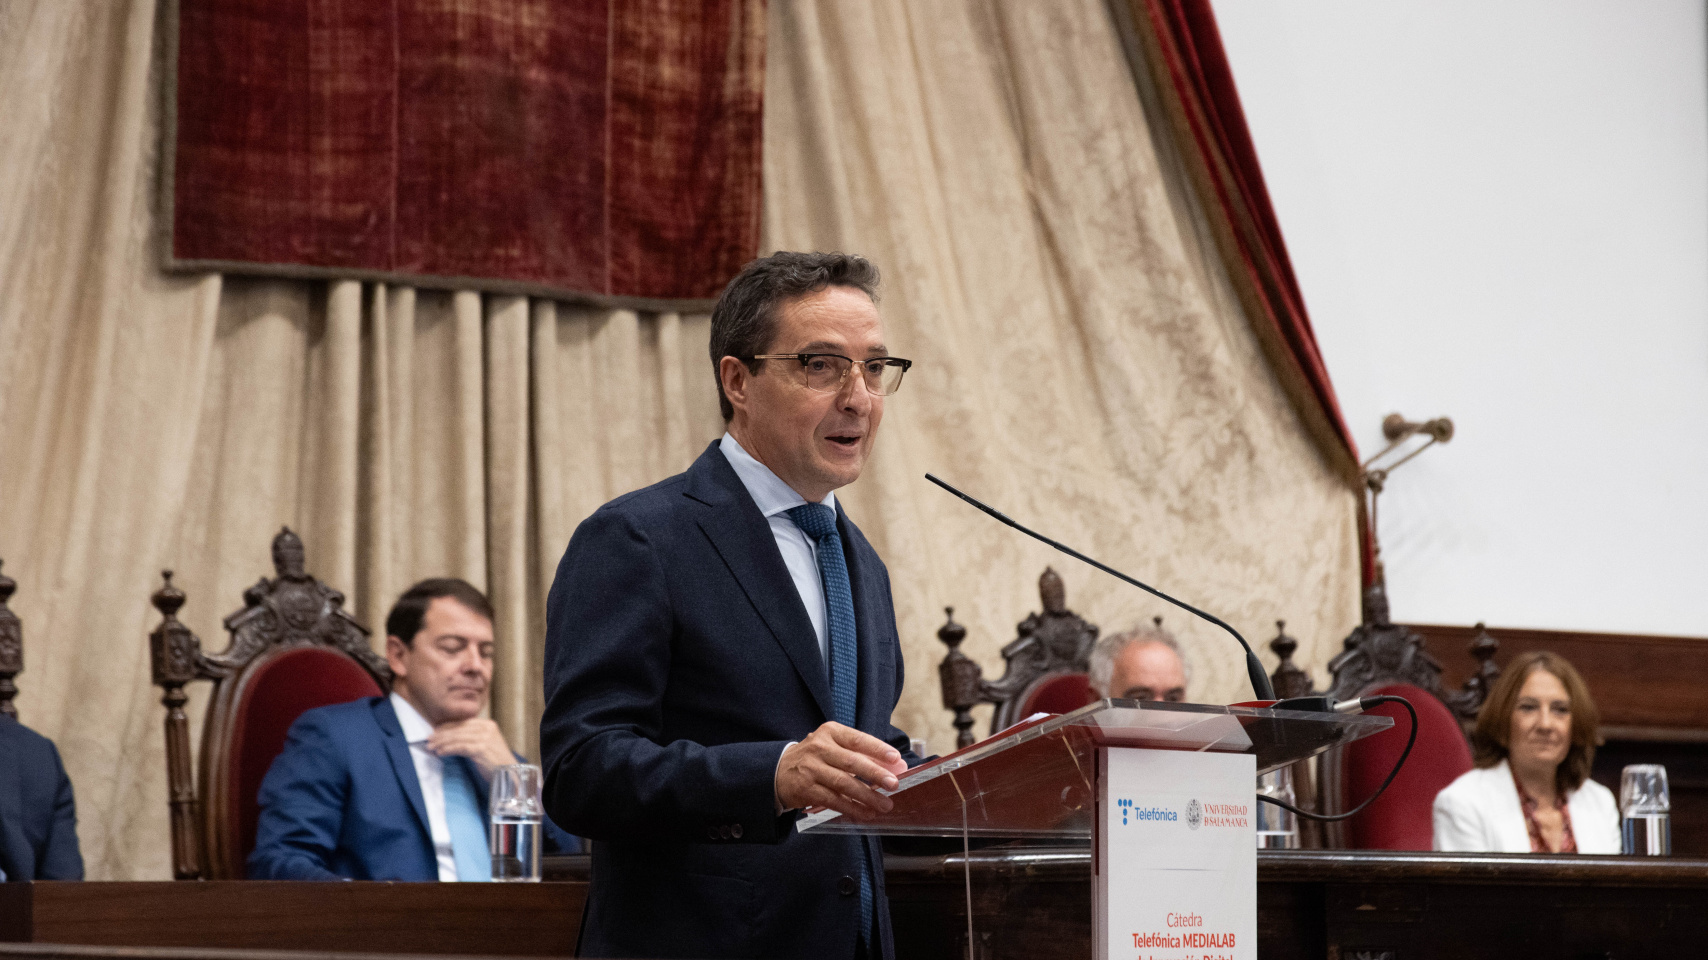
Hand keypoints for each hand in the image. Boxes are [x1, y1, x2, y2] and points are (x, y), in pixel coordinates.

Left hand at [426, 717, 514, 779]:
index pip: (463, 722)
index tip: (435, 731)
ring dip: (442, 742)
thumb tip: (450, 736)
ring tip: (431, 747)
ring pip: (458, 737)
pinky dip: (448, 749)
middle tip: (428, 739)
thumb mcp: (486, 745)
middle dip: (441, 734)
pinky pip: (460, 747)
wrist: (510, 775)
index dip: (447, 726)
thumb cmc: (496, 762)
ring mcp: (485, 738)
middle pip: (459, 728)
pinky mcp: (481, 749)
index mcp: (488, 725)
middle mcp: (487, 728)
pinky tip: (440, 752)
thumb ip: (473, 737)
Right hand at [775, 722, 908, 820]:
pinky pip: (833, 800)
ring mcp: (811, 769)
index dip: (878, 749)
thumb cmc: (816, 758)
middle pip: (851, 762)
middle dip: (875, 774)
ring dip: (866, 796)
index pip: (857, 739)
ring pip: (843, 783)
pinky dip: (852, 808)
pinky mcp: (806, 789)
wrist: (779, 771)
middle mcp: (819, 748)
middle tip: (893, 784)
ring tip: (884, 805)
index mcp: (830, 732)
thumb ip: (864, 755)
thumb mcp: (835, 748)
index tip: (896, 759)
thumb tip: (897, 766)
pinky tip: (865, 813)